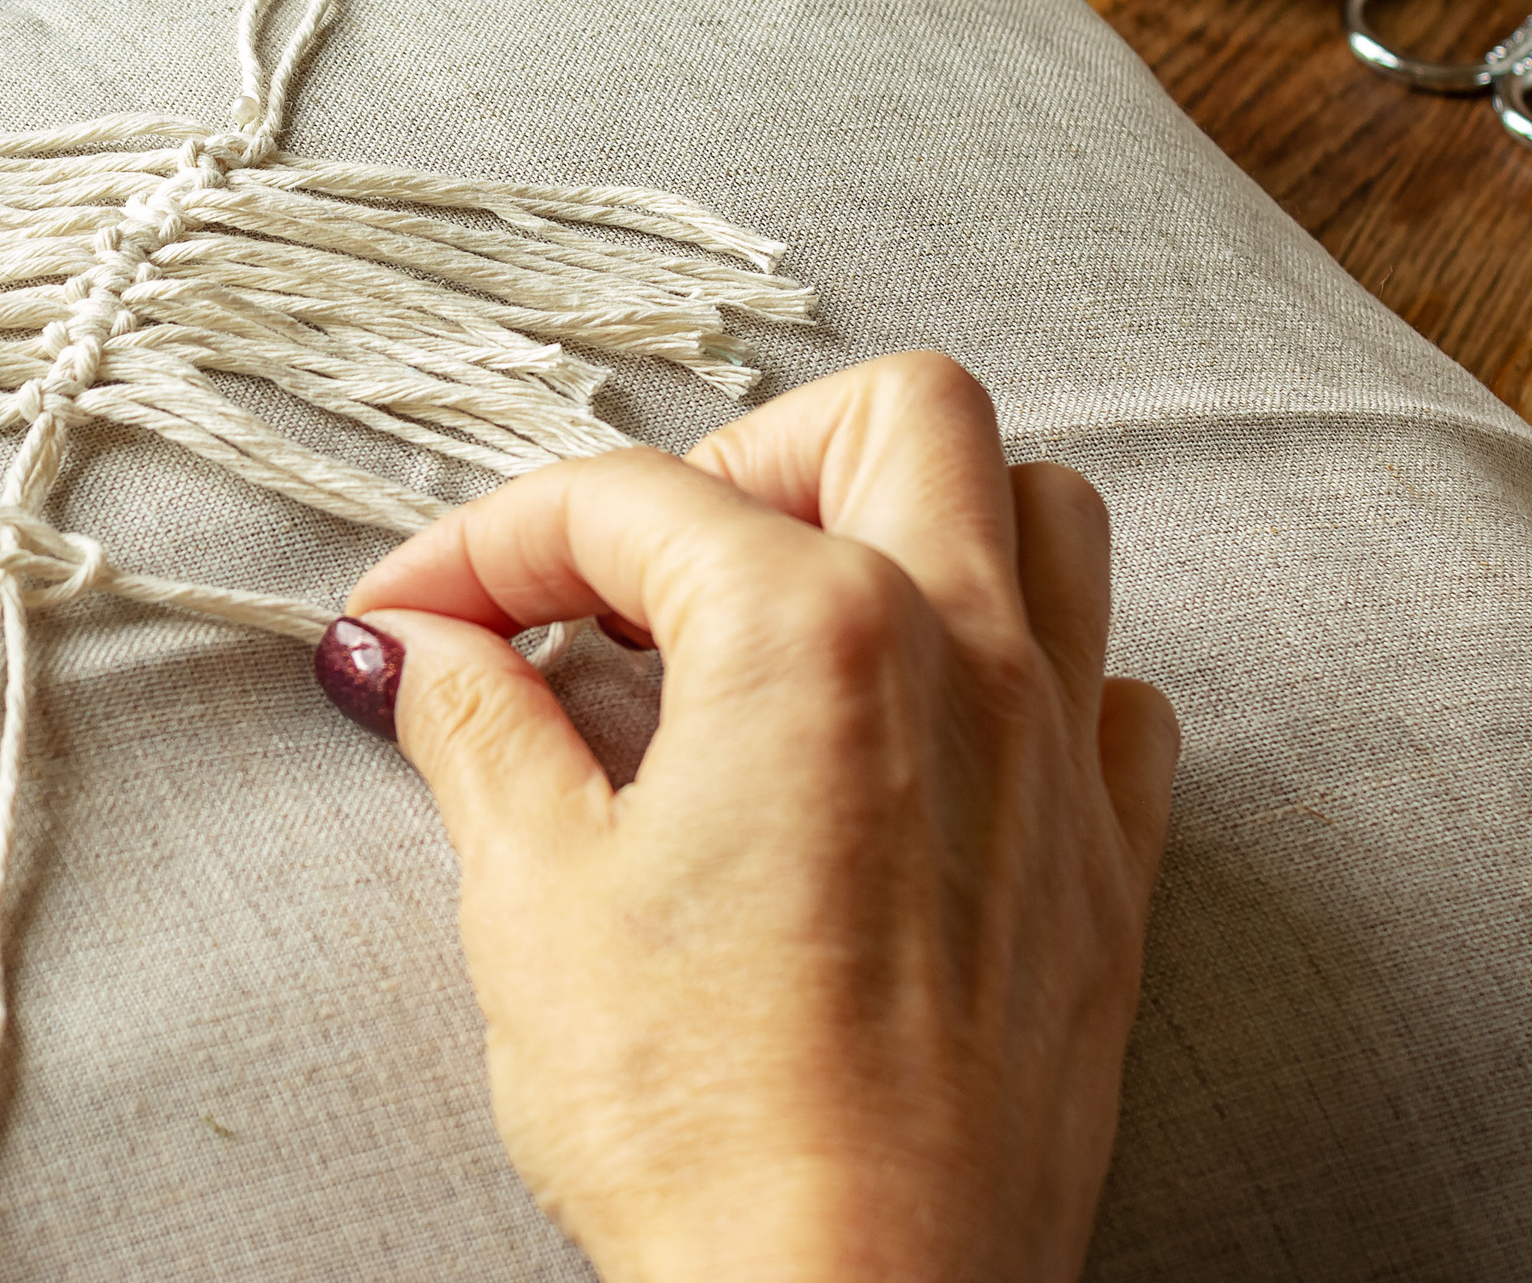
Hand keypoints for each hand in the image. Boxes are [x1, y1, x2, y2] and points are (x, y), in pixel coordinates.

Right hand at [323, 352, 1176, 1282]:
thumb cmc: (699, 1117)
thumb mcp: (534, 895)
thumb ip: (479, 727)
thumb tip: (418, 646)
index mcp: (808, 628)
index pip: (626, 502)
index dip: (488, 545)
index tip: (415, 616)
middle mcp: (965, 651)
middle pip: (900, 414)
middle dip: (752, 451)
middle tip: (645, 570)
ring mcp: (1060, 755)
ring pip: (1047, 515)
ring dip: (921, 520)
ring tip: (795, 616)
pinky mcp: (1112, 870)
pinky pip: (1115, 690)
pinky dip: (1031, 671)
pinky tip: (926, 745)